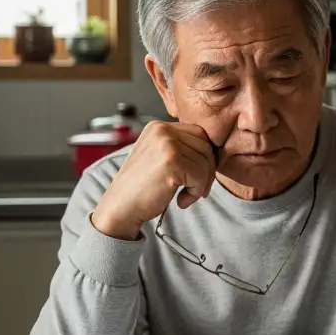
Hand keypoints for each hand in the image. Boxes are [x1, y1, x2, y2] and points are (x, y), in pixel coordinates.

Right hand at [90, 120, 218, 239]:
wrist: (120, 207)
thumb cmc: (141, 188)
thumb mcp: (159, 158)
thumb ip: (181, 149)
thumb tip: (215, 152)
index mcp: (158, 127)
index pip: (199, 133)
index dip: (205, 156)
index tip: (200, 176)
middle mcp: (162, 130)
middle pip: (205, 146)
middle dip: (208, 170)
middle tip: (198, 189)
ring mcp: (166, 144)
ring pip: (206, 162)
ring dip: (201, 184)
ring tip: (186, 196)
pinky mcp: (171, 162)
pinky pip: (200, 176)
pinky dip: (196, 192)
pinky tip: (181, 200)